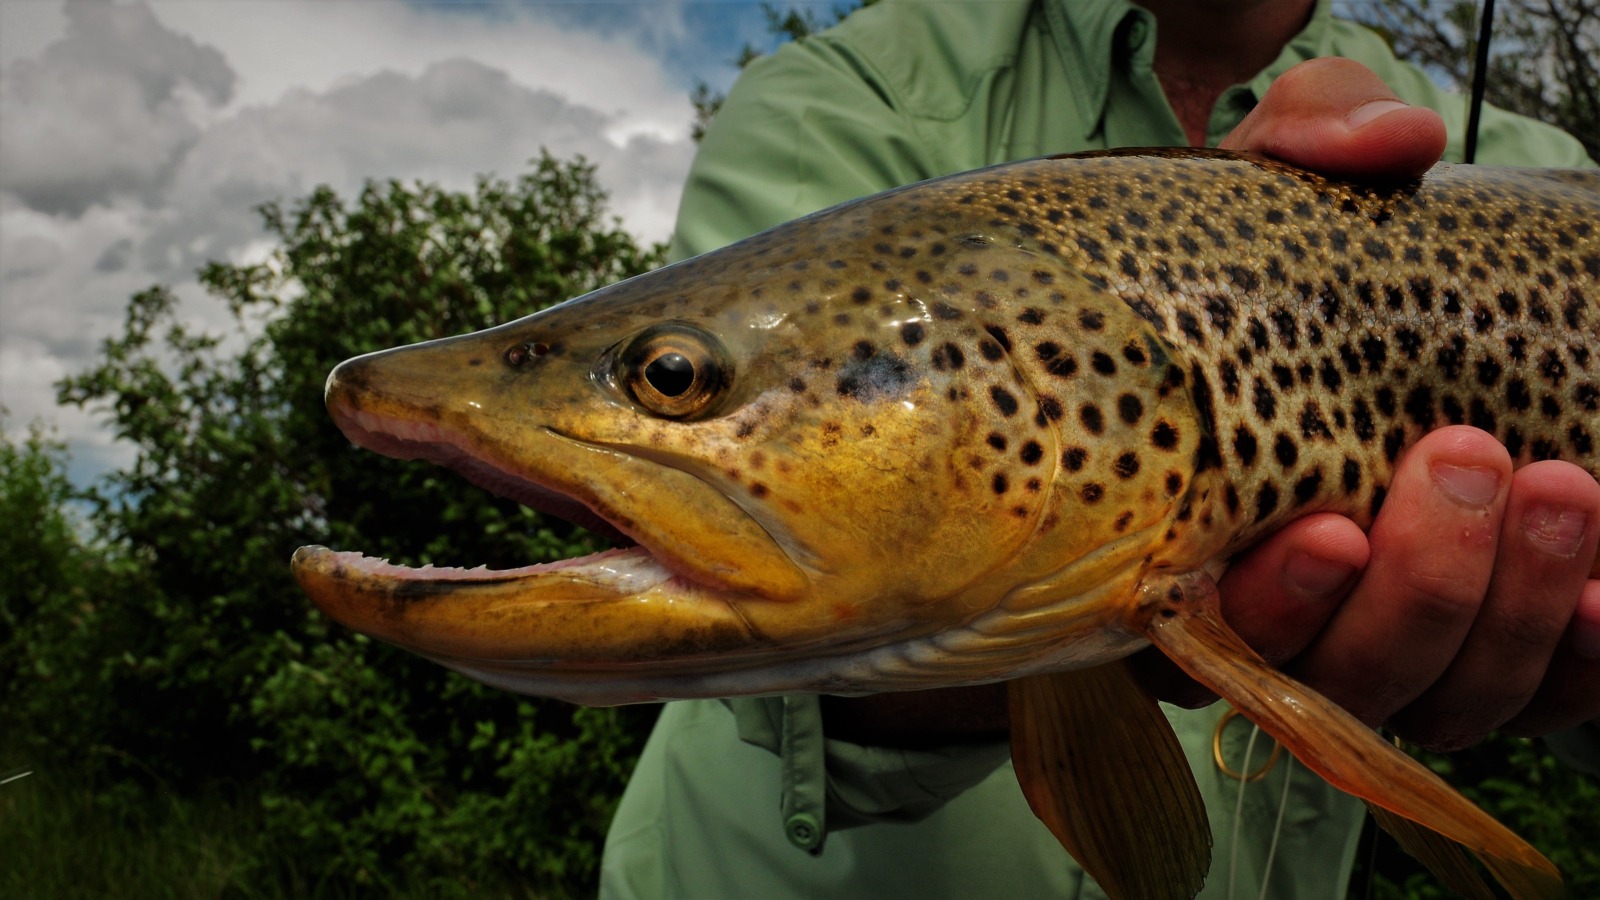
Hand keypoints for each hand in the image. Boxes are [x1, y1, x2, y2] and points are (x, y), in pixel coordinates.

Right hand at [1137, 58, 1599, 748]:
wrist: (1386, 321)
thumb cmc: (1305, 263)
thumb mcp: (1292, 185)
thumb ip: (1310, 136)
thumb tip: (1389, 143)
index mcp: (1200, 537)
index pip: (1215, 626)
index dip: (1276, 603)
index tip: (1327, 526)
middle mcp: (1291, 615)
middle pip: (1348, 674)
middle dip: (1419, 586)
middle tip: (1465, 455)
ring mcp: (1396, 642)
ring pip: (1448, 698)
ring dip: (1507, 611)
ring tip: (1560, 488)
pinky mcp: (1496, 648)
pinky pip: (1546, 701)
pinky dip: (1580, 661)